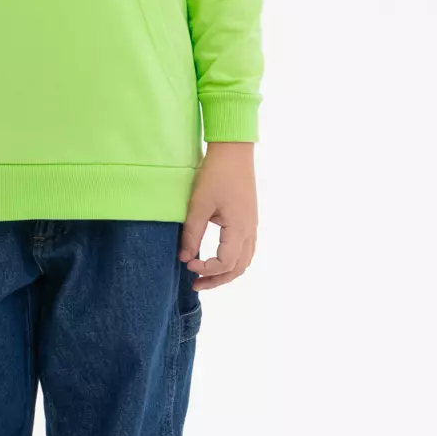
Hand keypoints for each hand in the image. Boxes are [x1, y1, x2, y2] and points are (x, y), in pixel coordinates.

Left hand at [179, 142, 257, 289]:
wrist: (234, 152)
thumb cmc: (216, 175)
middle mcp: (250, 231)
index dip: (206, 269)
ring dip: (226, 272)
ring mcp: (252, 226)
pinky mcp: (249, 220)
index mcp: (239, 229)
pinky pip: (246, 249)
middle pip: (238, 268)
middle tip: (195, 283)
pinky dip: (233, 260)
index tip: (188, 263)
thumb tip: (184, 257)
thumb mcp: (199, 205)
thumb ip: (192, 233)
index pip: (225, 264)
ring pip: (244, 261)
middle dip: (217, 280)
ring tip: (205, 275)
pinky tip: (217, 258)